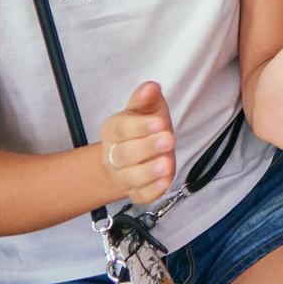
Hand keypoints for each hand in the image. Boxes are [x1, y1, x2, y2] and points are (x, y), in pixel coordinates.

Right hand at [99, 81, 176, 205]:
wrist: (133, 156)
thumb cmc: (143, 126)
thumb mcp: (145, 109)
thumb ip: (146, 99)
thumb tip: (151, 87)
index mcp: (113, 131)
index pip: (120, 129)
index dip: (140, 126)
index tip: (160, 122)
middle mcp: (114, 155)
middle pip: (124, 154)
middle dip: (147, 147)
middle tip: (169, 139)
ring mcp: (123, 176)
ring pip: (130, 177)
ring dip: (149, 172)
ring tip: (167, 163)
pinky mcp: (136, 192)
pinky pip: (140, 196)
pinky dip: (152, 191)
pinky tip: (165, 182)